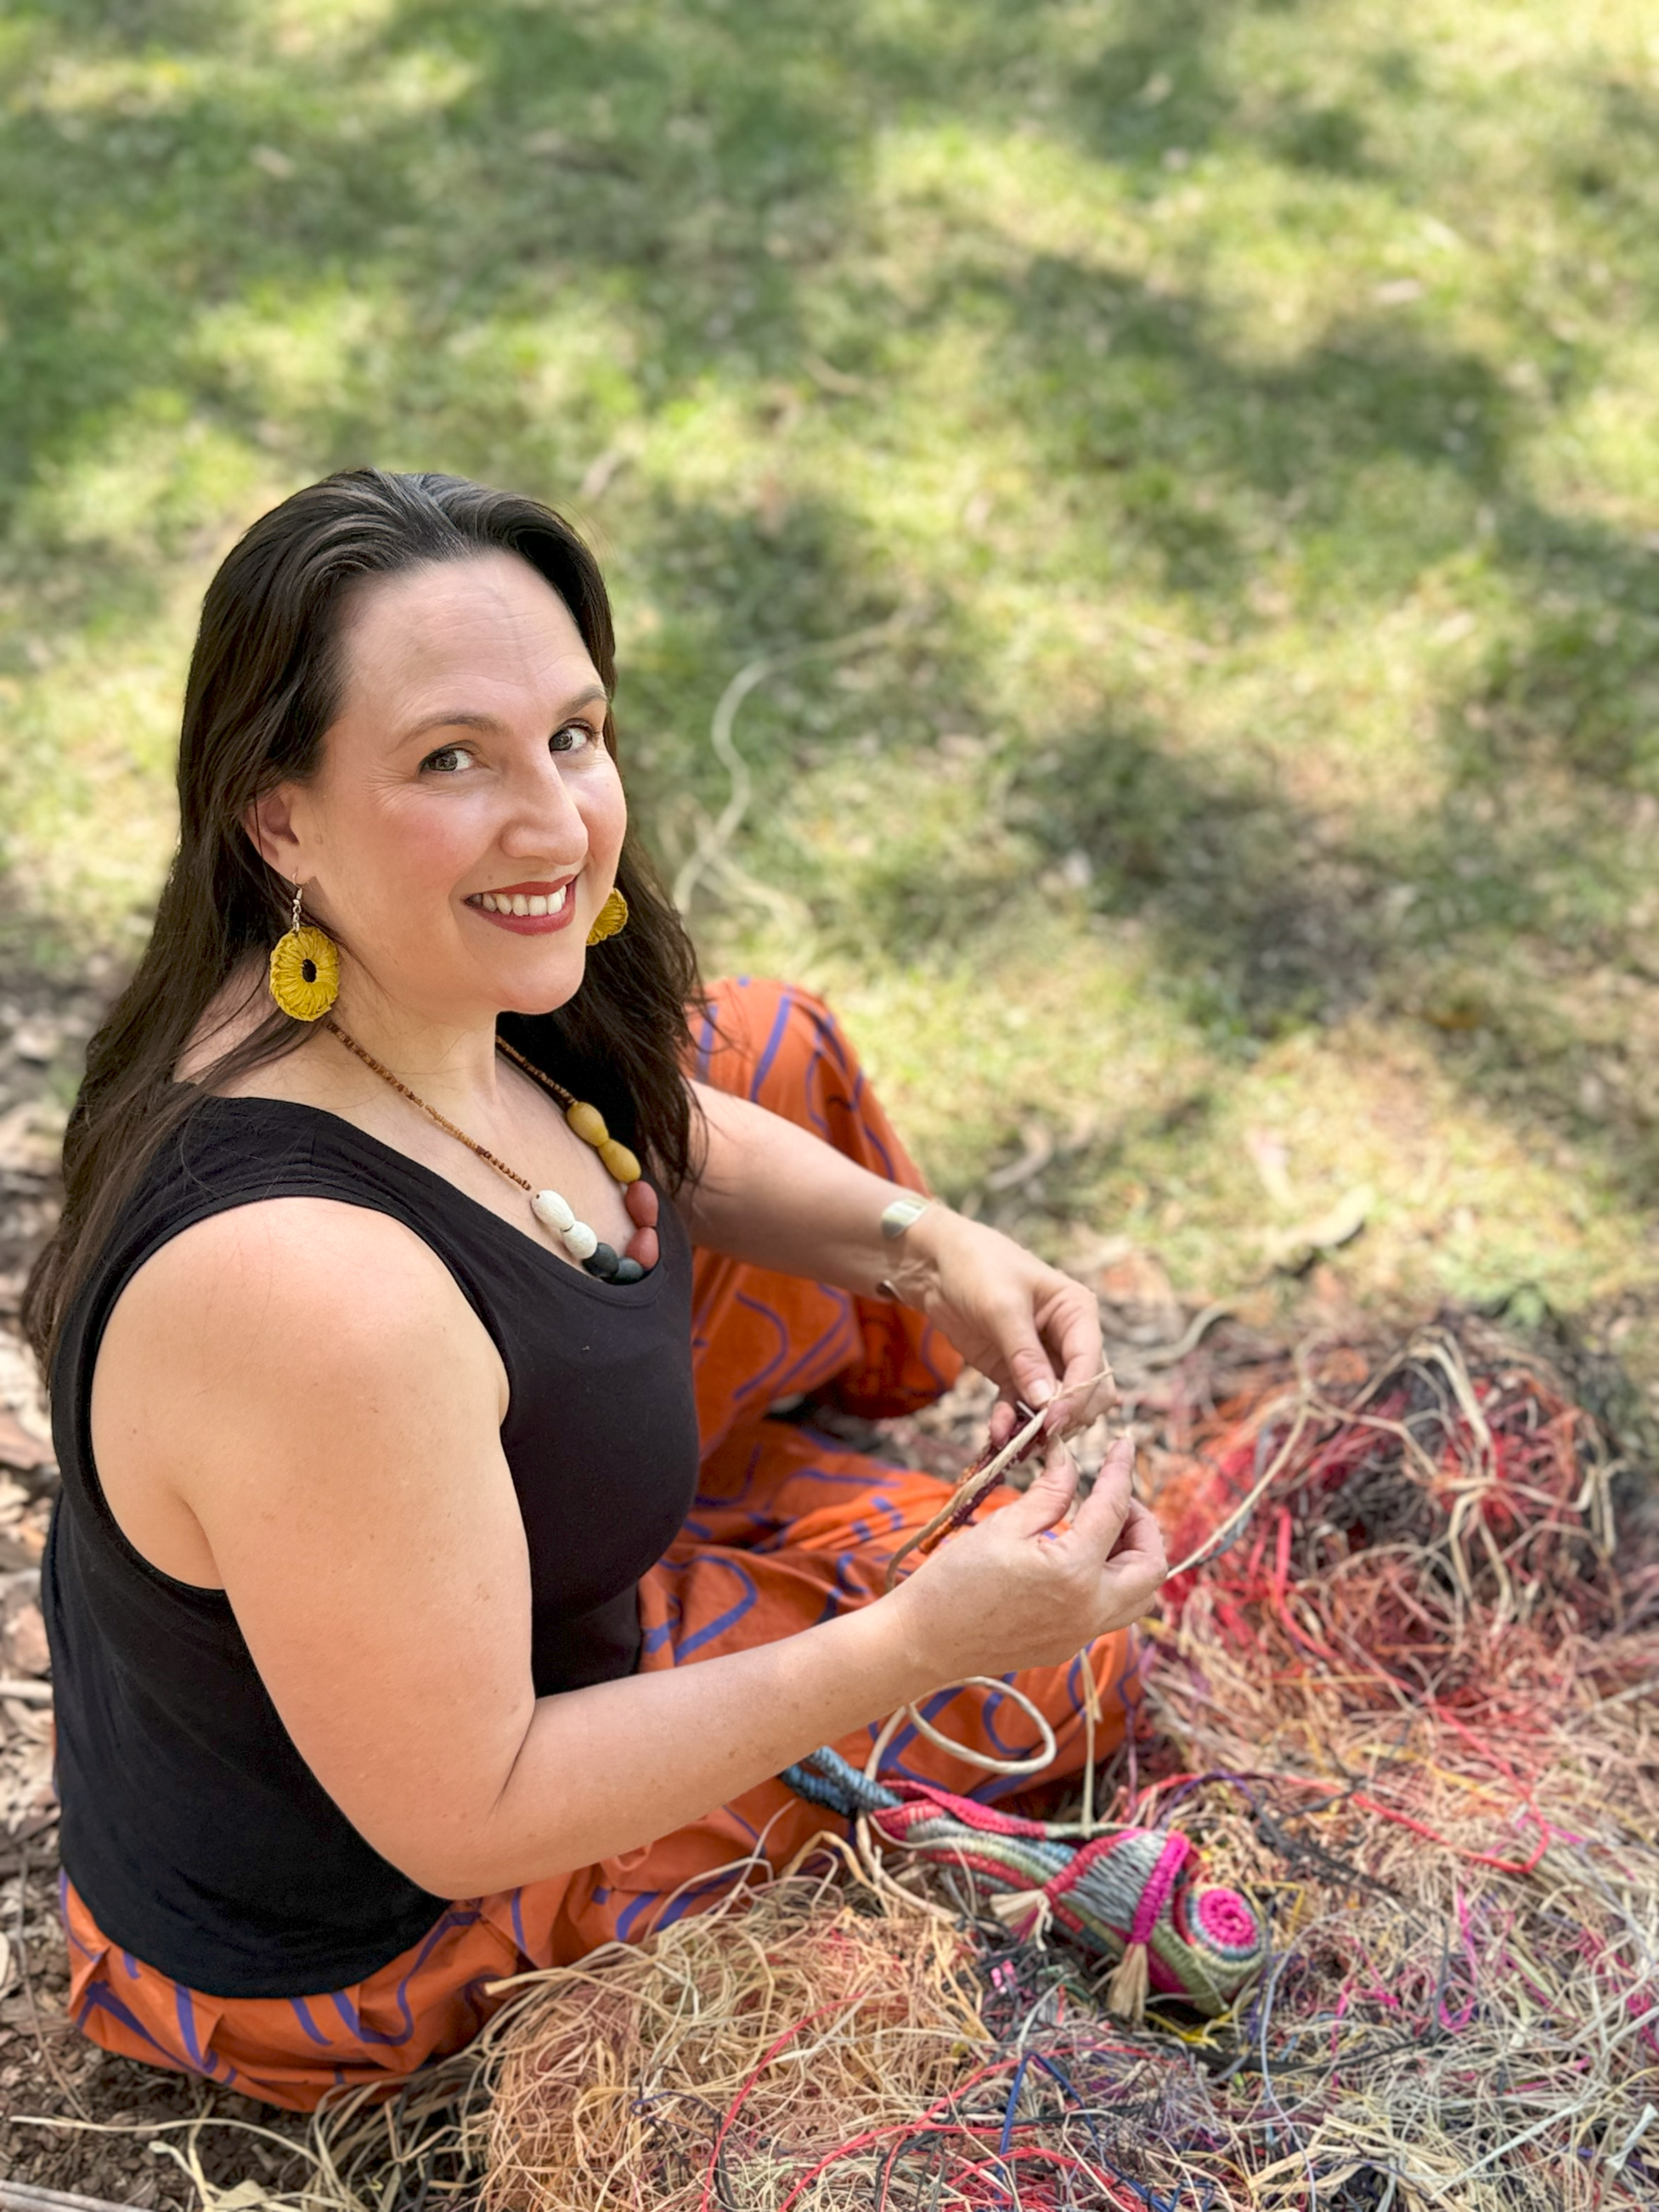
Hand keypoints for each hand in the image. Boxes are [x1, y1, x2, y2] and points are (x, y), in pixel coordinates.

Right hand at [886, 1435, 1165, 1682]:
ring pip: (1139, 1596)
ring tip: (1101, 1529)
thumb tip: (1072, 1461)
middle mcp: (1090, 1609)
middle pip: (1152, 1565)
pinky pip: (1111, 1612)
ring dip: (1134, 1557)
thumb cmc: (955, 1579)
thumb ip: (1050, 1493)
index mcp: (1074, 1572)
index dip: (1121, 1471)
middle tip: (1114, 1499)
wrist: (924, 1642)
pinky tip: (1078, 1558)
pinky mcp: (1069, 1646)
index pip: (1115, 1510)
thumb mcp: (1004, 1524)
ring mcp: (1082, 1634)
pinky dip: (1110, 1580)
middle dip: (1143, 1525)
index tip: (1124, 1445)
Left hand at [887, 1207, 1117, 1443]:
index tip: (1055, 1420)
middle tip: (1042, 1435)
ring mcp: (1041, 1358)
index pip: (1090, 1361)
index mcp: (1077, 1312)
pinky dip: (1014, 1421)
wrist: (935, 1264)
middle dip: (1067, 1414)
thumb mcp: (1002, 1307)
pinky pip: (1022, 1405)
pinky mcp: (1013, 1372)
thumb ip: (1025, 1354)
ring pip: (1056, 1404)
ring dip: (1039, 1425)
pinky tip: (998, 1433)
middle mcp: (1067, 1338)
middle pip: (1085, 1389)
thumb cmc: (976, 1267)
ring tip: (1015, 1442)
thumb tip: (1047, 1400)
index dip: (1077, 1395)